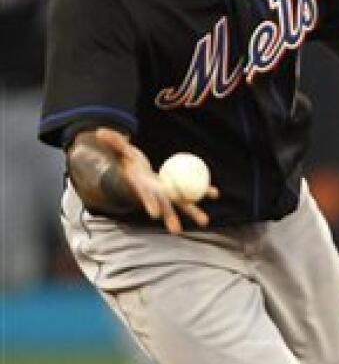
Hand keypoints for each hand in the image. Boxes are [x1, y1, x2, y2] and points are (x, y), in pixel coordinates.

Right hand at [88, 127, 218, 232]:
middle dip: (170, 218)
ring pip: (182, 204)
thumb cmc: (128, 162)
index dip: (150, 204)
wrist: (137, 174)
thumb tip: (99, 132)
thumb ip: (113, 142)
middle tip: (177, 231)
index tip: (154, 214)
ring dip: (193, 212)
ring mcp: (168, 196)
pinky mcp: (178, 192)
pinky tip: (215, 193)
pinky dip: (202, 192)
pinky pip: (191, 192)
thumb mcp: (121, 151)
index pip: (145, 198)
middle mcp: (156, 195)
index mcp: (142, 188)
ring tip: (205, 222)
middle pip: (164, 208)